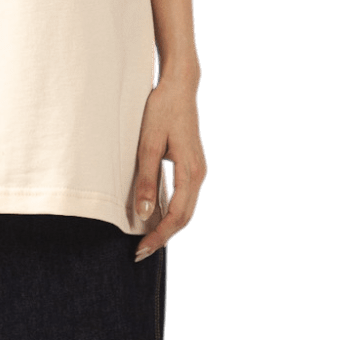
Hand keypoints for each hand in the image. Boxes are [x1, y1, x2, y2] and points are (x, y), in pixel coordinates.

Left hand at [133, 70, 205, 259]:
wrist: (179, 87)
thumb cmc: (163, 111)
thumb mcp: (149, 145)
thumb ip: (147, 180)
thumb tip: (144, 212)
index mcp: (191, 171)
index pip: (177, 215)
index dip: (160, 236)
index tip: (141, 250)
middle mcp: (200, 174)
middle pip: (185, 217)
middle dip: (164, 237)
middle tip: (141, 252)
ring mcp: (198, 170)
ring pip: (187, 209)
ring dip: (169, 226)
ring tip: (148, 240)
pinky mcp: (193, 165)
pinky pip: (185, 197)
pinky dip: (172, 212)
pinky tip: (157, 217)